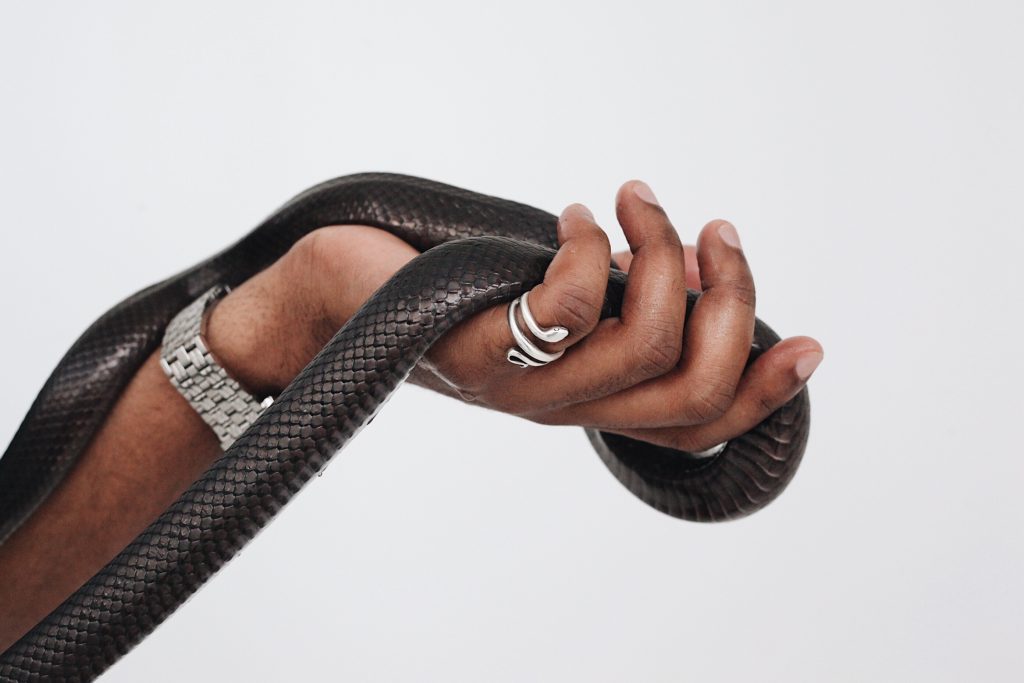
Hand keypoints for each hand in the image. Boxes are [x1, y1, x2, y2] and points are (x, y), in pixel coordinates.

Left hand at [206, 181, 822, 452]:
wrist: (346, 299)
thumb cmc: (455, 291)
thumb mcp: (551, 300)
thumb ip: (616, 305)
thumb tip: (687, 274)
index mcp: (591, 403)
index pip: (697, 424)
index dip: (764, 392)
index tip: (810, 340)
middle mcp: (567, 410)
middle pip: (694, 388)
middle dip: (731, 299)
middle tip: (713, 229)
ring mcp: (526, 388)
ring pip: (646, 341)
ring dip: (661, 249)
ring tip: (636, 199)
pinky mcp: (485, 349)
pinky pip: (573, 302)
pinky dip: (593, 244)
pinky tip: (572, 216)